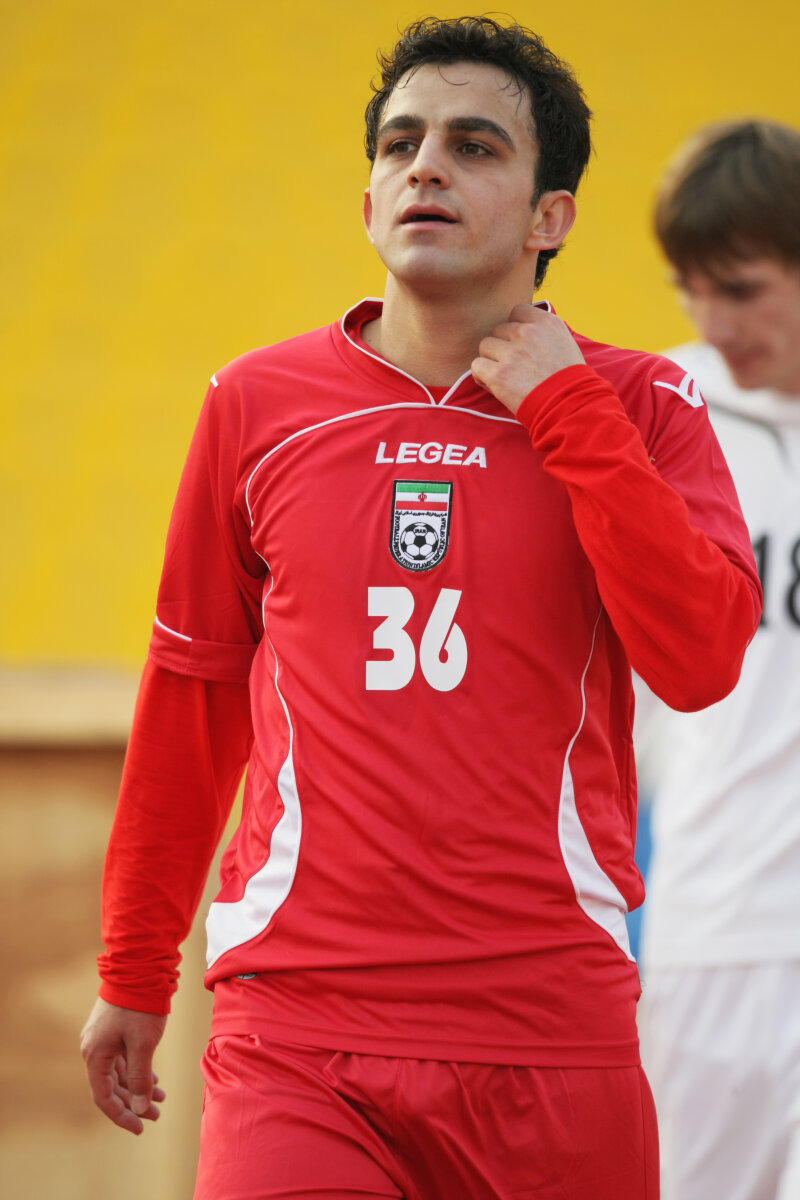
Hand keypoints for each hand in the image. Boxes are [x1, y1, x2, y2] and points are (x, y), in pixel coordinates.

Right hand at [80, 997, 166, 1134]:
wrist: (139, 968)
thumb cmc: (140, 1006)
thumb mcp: (142, 1044)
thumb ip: (139, 1078)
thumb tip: (138, 1108)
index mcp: (96, 1055)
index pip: (104, 1097)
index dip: (121, 1115)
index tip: (140, 1128)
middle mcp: (95, 1049)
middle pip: (112, 1087)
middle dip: (134, 1103)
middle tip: (157, 1114)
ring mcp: (103, 1039)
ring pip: (119, 1073)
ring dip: (139, 1087)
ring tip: (161, 1097)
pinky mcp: (114, 1030)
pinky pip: (123, 1059)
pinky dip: (138, 1071)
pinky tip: (154, 1078)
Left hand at [472, 304, 584, 413]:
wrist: (569, 406)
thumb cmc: (570, 381)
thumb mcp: (566, 344)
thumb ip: (544, 333)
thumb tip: (523, 330)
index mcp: (546, 322)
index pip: (517, 312)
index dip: (515, 330)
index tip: (522, 346)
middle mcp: (528, 333)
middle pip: (499, 330)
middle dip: (504, 347)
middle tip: (516, 367)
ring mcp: (512, 352)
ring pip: (485, 345)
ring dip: (492, 360)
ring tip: (506, 377)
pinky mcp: (498, 374)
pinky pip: (477, 366)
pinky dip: (483, 377)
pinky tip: (496, 386)